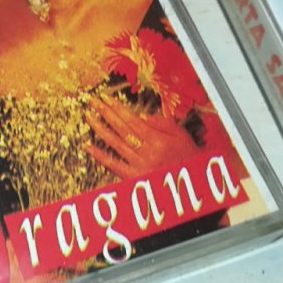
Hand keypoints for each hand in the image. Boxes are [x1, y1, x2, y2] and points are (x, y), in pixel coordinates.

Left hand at [85, 95, 199, 179]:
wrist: (194, 184)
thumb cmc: (188, 157)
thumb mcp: (181, 136)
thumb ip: (162, 124)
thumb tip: (141, 117)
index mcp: (158, 140)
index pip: (132, 120)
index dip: (117, 108)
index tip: (105, 98)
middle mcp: (147, 151)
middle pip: (121, 128)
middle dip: (105, 113)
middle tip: (92, 101)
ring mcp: (139, 165)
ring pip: (115, 144)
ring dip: (100, 129)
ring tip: (89, 117)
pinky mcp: (133, 179)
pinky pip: (114, 165)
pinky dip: (100, 156)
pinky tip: (88, 146)